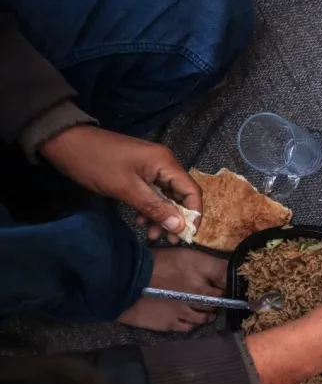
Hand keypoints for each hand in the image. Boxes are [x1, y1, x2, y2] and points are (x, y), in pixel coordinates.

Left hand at [40, 125, 200, 243]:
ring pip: (166, 197)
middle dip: (177, 219)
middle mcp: (164, 163)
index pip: (192, 191)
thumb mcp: (126, 189)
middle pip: (181, 195)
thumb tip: (180, 226)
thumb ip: (155, 208)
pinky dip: (150, 208)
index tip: (187, 235)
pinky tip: (140, 220)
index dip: (194, 215)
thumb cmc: (96, 163)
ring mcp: (151, 167)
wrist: (66, 143)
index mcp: (165, 163)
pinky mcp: (140, 172)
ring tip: (151, 234)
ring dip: (162, 216)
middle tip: (170, 240)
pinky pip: (153, 193)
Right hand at [119, 248, 226, 331]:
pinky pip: (186, 327)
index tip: (224, 288)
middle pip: (216, 305)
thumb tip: (227, 269)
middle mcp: (196, 300)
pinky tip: (186, 318)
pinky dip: (189, 324)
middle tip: (214, 299)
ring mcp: (182, 314)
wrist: (126, 280)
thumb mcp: (185, 255)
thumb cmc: (156, 263)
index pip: (225, 289)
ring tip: (203, 311)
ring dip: (205, 315)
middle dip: (217, 302)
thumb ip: (207, 265)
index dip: (226, 288)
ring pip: (202, 319)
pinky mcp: (169, 324)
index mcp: (201, 283)